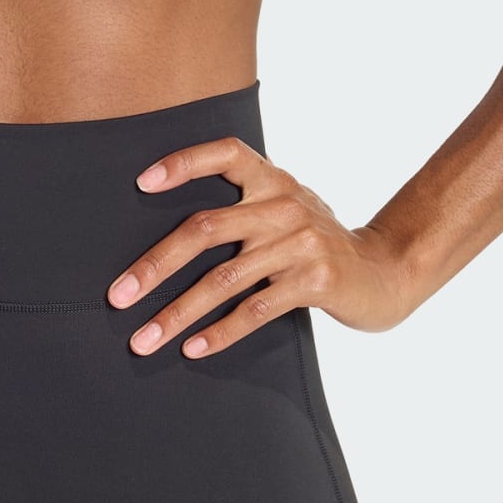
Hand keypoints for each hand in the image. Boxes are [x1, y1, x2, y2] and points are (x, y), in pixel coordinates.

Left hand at [105, 136, 416, 353]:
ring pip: (224, 280)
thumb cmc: (314, 242)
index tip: (140, 183)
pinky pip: (256, 310)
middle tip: (118, 297)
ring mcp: (301, 242)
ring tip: (143, 339)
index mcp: (271, 179)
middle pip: (205, 230)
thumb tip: (160, 238)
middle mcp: (284, 203)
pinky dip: (220, 332)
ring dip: (177, 313)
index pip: (224, 154)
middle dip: (154, 267)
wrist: (384, 271)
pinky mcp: (316, 280)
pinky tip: (192, 349)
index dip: (183, 163)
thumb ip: (240, 210)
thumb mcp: (284, 210)